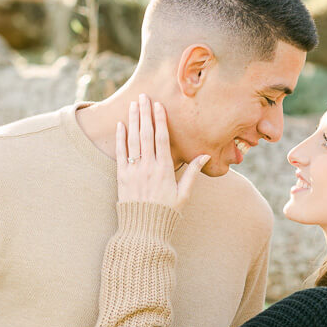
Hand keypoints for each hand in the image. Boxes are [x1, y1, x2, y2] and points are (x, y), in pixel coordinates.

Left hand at [117, 94, 208, 210]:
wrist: (143, 230)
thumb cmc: (166, 213)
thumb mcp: (184, 194)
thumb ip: (192, 172)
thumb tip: (205, 155)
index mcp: (165, 170)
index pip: (162, 139)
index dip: (160, 120)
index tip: (158, 105)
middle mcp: (148, 167)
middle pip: (146, 134)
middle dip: (145, 113)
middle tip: (143, 96)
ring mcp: (133, 171)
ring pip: (133, 140)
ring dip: (132, 121)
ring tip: (133, 105)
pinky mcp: (122, 177)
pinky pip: (120, 153)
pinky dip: (121, 138)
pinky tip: (121, 125)